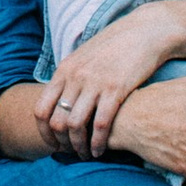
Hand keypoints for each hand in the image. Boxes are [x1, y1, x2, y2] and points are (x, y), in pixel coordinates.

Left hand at [37, 0, 185, 156]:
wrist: (144, 31)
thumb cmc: (116, 46)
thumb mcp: (85, 56)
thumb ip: (71, 76)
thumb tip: (61, 99)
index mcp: (64, 69)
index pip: (41, 109)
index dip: (44, 133)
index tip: (53, 144)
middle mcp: (75, 76)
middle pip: (57, 121)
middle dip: (62, 143)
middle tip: (71, 152)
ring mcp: (94, 83)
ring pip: (76, 126)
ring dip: (79, 147)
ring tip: (86, 154)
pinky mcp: (116, 89)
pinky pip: (100, 124)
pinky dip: (98, 142)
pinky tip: (101, 150)